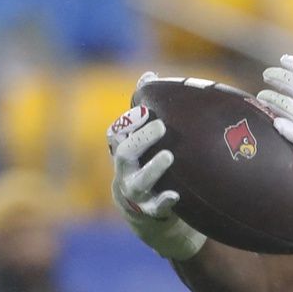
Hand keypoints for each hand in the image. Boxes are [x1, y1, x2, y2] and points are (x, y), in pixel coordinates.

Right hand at [107, 72, 205, 260]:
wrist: (152, 217)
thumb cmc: (150, 168)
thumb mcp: (145, 141)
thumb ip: (146, 110)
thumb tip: (149, 75)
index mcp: (124, 152)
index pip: (116, 135)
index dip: (127, 123)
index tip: (144, 111)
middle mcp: (125, 172)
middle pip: (125, 154)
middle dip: (141, 140)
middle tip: (160, 126)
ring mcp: (137, 194)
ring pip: (138, 181)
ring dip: (152, 168)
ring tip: (169, 156)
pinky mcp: (152, 213)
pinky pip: (155, 208)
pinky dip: (164, 201)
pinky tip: (176, 195)